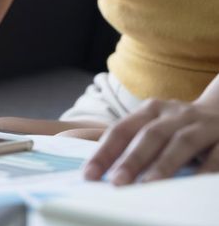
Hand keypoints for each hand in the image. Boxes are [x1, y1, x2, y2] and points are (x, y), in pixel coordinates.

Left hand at [84, 98, 218, 185]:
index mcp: (150, 110)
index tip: (89, 175)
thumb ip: (130, 141)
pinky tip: (194, 183)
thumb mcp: (154, 124)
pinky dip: (205, 168)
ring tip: (149, 185)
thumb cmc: (180, 126)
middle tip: (117, 182)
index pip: (121, 130)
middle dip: (132, 159)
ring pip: (181, 142)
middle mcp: (175, 114)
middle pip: (150, 135)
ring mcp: (202, 124)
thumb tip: (95, 166)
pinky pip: (217, 154)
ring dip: (164, 164)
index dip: (104, 152)